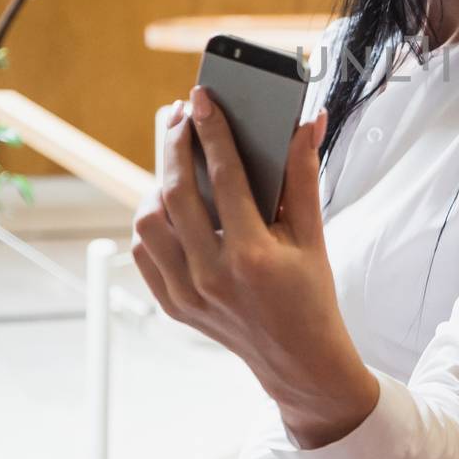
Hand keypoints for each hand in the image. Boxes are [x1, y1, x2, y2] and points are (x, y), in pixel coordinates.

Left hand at [132, 87, 377, 447]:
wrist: (299, 362)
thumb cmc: (311, 293)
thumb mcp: (312, 235)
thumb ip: (303, 174)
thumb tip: (306, 122)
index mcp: (253, 256)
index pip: (223, 177)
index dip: (211, 130)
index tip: (202, 97)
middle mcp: (212, 276)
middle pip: (174, 193)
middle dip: (173, 144)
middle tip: (179, 113)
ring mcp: (187, 294)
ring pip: (149, 222)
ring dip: (157, 181)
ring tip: (175, 155)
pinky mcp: (173, 305)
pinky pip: (146, 251)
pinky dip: (151, 220)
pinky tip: (167, 198)